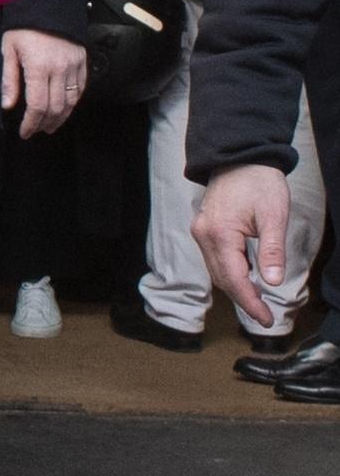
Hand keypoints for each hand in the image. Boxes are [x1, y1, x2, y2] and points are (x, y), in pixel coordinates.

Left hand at [1, 29, 87, 137]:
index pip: (37, 105)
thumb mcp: (9, 50)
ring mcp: (74, 65)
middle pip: (55, 108)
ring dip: (61, 117)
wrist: (48, 4)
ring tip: (50, 125)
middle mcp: (59, 69)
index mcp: (39, 67)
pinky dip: (73, 102)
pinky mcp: (82, 61)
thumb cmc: (25, 26)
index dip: (31, 123)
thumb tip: (8, 105)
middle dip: (45, 124)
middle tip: (36, 131)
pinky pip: (81, 88)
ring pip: (71, 101)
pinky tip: (65, 108)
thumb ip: (9, 80)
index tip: (25, 132)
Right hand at [193, 164, 293, 327]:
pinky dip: (230, 272)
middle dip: (244, 300)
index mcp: (220, 234)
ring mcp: (201, 232)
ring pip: (217, 271)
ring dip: (236, 287)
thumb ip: (272, 250)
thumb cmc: (259, 181)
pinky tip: (247, 276)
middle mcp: (204, 236)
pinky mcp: (204, 229)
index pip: (234, 279)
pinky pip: (215, 259)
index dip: (250, 303)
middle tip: (266, 315)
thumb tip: (273, 282)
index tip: (267, 319)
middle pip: (222, 280)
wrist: (240, 156)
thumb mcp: (274, 215)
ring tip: (259, 299)